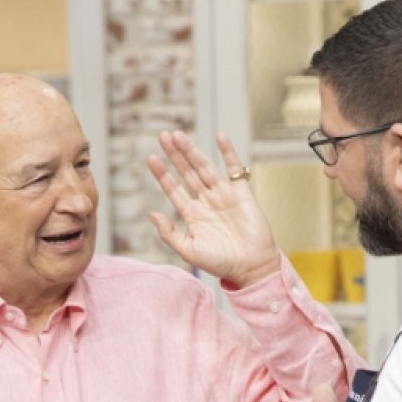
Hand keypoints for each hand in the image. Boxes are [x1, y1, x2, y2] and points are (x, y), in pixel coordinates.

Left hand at [146, 131, 281, 284]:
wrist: (251, 267)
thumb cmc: (221, 263)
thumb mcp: (189, 251)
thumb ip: (169, 234)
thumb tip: (152, 214)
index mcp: (192, 214)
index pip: (173, 189)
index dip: (162, 174)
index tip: (151, 158)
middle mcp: (206, 201)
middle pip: (187, 172)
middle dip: (175, 155)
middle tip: (163, 136)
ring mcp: (223, 195)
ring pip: (204, 167)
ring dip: (192, 151)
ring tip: (178, 135)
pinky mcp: (241, 192)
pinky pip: (234, 168)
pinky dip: (228, 152)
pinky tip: (219, 136)